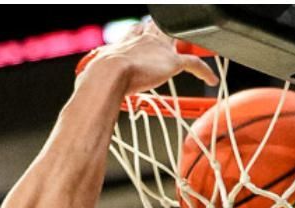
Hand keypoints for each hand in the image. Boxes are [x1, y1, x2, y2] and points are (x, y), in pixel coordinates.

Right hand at [81, 19, 217, 95]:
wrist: (108, 75)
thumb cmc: (95, 79)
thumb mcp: (89, 76)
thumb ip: (91, 80)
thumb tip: (83, 91)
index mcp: (124, 41)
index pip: (137, 30)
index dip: (142, 33)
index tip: (144, 36)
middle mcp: (142, 39)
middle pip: (159, 29)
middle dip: (164, 32)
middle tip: (171, 38)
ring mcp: (158, 48)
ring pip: (177, 40)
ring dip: (185, 45)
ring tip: (195, 51)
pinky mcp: (171, 61)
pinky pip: (194, 63)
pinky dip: (204, 71)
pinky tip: (211, 79)